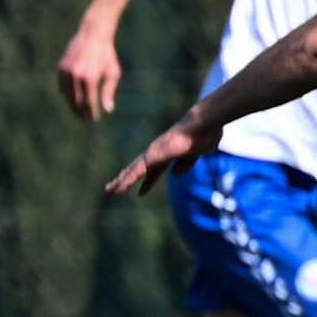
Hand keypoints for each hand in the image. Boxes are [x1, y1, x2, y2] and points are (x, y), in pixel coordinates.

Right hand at [58, 26, 121, 120]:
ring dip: (72, 105)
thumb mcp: (113, 73)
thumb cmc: (107, 55)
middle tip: (85, 120)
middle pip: (77, 101)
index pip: (89, 102)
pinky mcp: (61, 67)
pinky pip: (62, 85)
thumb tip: (108, 110)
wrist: (92, 35)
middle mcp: (76, 76)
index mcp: (89, 78)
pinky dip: (66, 94)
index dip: (91, 113)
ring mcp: (66, 71)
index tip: (94, 119)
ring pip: (67, 94)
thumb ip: (108, 92)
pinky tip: (72, 99)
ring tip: (79, 112)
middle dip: (81, 112)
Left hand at [105, 114, 222, 195]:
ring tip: (110, 190)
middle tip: (114, 188)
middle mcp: (158, 151)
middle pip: (139, 169)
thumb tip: (175, 175)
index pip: (155, 170)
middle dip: (127, 179)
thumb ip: (186, 164)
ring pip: (134, 170)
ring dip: (122, 181)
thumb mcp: (198, 154)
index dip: (148, 181)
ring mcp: (154, 152)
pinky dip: (127, 180)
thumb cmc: (206, 134)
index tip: (141, 191)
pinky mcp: (152, 155)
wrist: (205, 124)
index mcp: (170, 152)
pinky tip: (118, 187)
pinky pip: (136, 171)